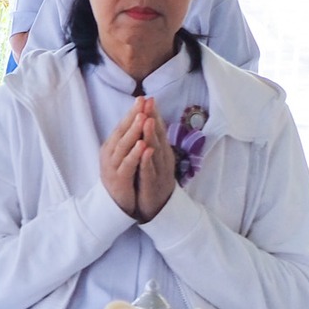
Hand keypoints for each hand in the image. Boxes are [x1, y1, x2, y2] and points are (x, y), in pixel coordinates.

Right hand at [98, 98, 148, 218]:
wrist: (114, 204)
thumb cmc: (122, 177)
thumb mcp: (124, 156)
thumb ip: (129, 139)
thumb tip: (139, 118)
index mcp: (112, 146)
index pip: (122, 125)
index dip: (132, 112)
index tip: (144, 98)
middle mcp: (110, 154)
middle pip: (121, 132)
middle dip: (133, 116)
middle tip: (142, 101)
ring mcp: (113, 166)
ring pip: (124, 146)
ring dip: (134, 131)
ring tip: (143, 118)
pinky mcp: (119, 179)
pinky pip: (128, 165)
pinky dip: (136, 155)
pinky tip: (144, 145)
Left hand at [134, 99, 176, 221]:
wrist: (158, 209)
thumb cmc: (154, 182)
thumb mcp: (154, 161)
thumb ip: (153, 144)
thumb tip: (150, 125)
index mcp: (162, 153)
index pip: (157, 130)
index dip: (154, 114)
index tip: (148, 99)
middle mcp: (163, 159)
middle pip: (158, 136)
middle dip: (153, 118)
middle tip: (149, 101)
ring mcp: (159, 172)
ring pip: (155, 151)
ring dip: (151, 135)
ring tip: (147, 120)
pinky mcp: (153, 184)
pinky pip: (149, 171)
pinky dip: (147, 160)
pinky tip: (145, 150)